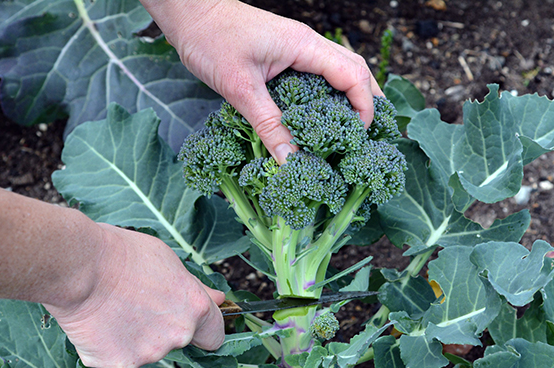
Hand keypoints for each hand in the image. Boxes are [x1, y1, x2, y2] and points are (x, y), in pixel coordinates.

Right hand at [44, 223, 225, 367]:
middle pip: (178, 340)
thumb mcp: (169, 261)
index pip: (215, 335)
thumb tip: (219, 299)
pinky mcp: (120, 364)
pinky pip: (119, 358)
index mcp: (195, 308)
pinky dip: (110, 346)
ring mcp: (149, 353)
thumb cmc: (123, 254)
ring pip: (147, 350)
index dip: (204, 328)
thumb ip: (195, 287)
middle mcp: (178, 335)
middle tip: (139, 303)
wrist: (81, 265)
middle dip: (164, 328)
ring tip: (115, 308)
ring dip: (136, 337)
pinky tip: (100, 322)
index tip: (193, 323)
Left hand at [142, 0, 383, 162]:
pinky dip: (329, 92)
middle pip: (356, 70)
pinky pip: (318, 73)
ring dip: (352, 95)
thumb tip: (290, 160)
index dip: (364, 108)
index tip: (360, 137)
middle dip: (369, 101)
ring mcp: (297, 47)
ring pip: (340, 69)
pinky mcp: (284, 54)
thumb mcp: (239, 87)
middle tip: (370, 134)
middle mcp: (308, 44)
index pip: (353, 76)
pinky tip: (322, 114)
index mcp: (305, 46)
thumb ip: (268, 124)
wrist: (190, 13)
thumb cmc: (211, 39)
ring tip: (355, 128)